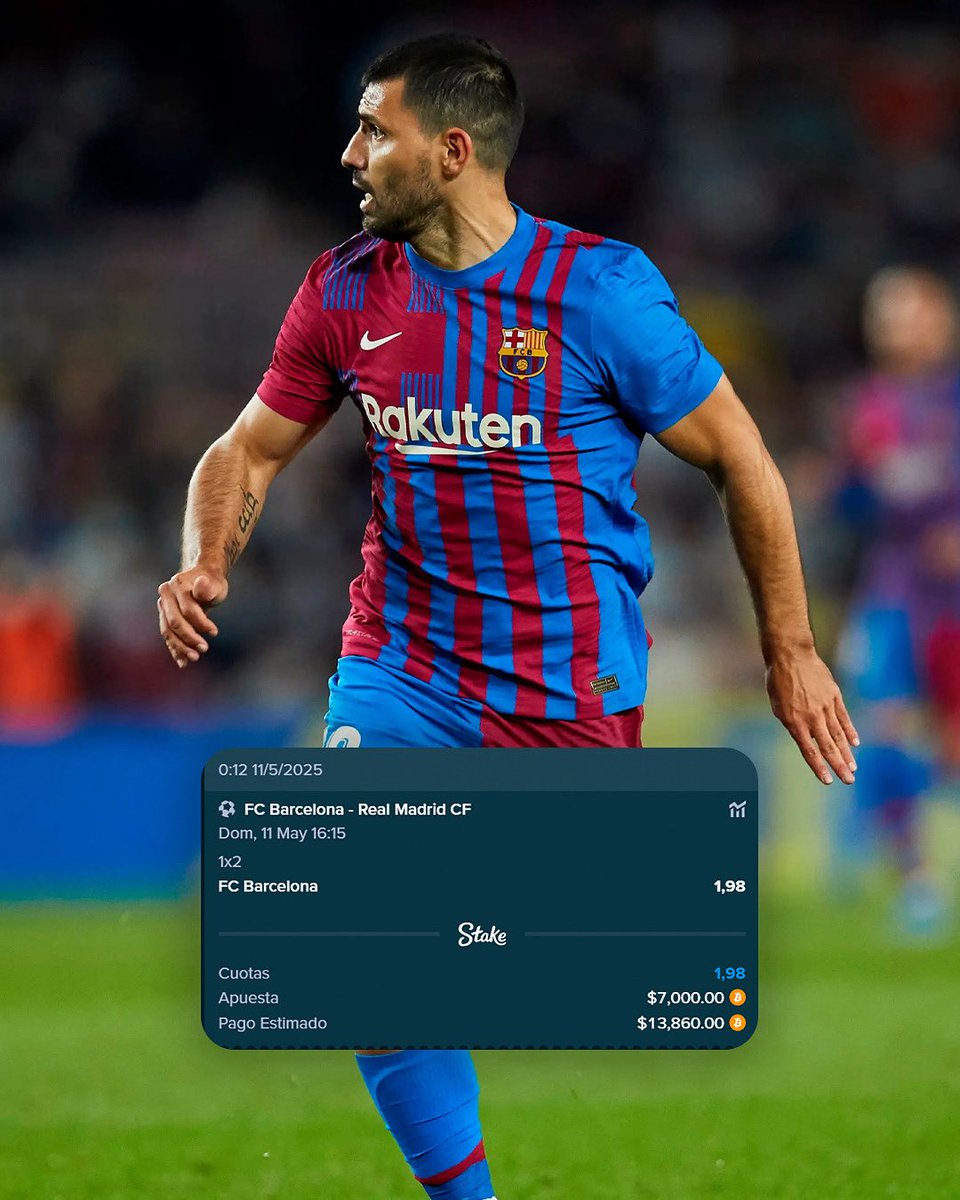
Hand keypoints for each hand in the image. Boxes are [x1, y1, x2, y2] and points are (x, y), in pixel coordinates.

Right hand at [157, 568, 227, 668]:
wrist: (203, 579)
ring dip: (180, 647)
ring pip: (168, 631)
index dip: (200, 622)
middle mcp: (165, 595)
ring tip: (194, 658)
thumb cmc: (212, 583)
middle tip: (204, 649)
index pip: (187, 609)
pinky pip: (168, 636)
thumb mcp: (215, 584)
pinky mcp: (164, 618)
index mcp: (177, 585)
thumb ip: (208, 587)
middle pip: (174, 622)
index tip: (214, 632)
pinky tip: (183, 662)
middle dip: (189, 638)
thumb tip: (201, 583)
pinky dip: (175, 650)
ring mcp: (162, 607)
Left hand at [765, 647, 858, 783]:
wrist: (791, 655)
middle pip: (828, 746)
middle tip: (849, 781)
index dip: (818, 767)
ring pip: (839, 734)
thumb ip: (792, 724)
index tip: (827, 781)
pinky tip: (855, 743)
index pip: (809, 750)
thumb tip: (807, 739)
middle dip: (838, 765)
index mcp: (794, 721)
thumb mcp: (778, 706)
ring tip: (853, 768)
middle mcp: (812, 717)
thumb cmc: (779, 680)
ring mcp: (826, 706)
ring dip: (847, 753)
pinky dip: (850, 731)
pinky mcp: (835, 696)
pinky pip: (844, 717)